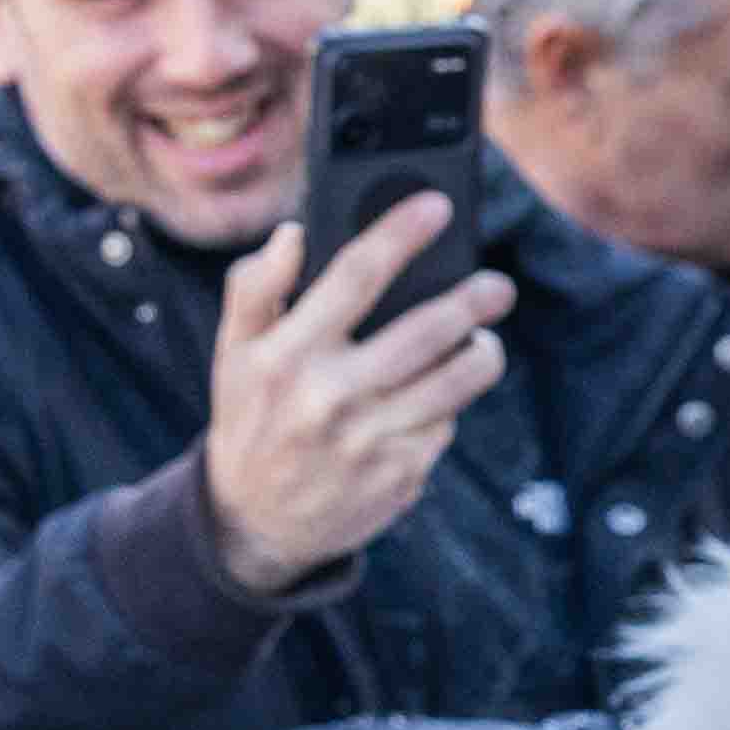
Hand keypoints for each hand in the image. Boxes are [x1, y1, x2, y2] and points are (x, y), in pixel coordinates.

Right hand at [201, 199, 513, 600]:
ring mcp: (369, 440)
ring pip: (456, 381)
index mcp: (285, 355)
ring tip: (481, 339)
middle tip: (496, 286)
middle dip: (474, 300)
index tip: (437, 206)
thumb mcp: (233, 354)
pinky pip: (447, 424)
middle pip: (426, 330)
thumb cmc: (251, 418)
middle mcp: (328, 396)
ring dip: (482, 353)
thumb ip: (255, 288)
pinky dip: (451, 404)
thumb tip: (295, 233)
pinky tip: (440, 396)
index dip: (400, 233)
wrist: (255, 523)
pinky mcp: (400, 475)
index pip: (353, 276)